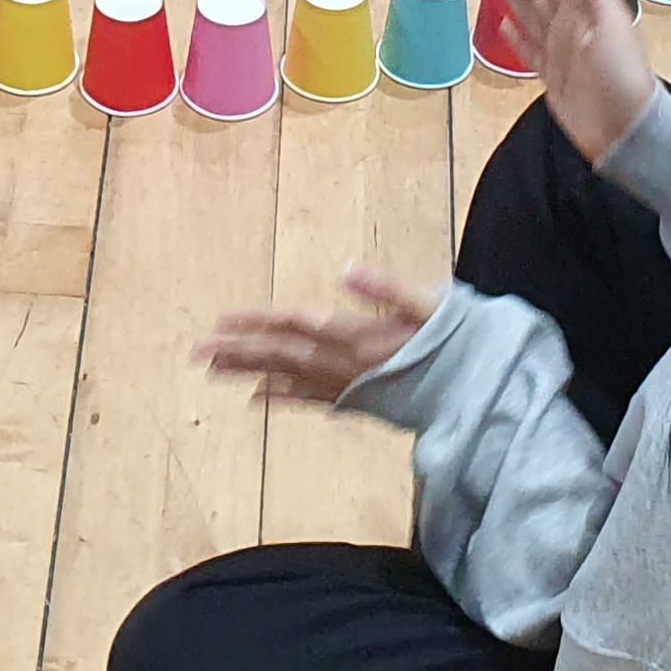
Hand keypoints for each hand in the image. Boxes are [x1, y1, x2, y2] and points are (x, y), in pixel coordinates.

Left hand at [199, 268, 439, 403]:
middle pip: (281, 356)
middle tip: (197, 353)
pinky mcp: (354, 400)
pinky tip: (255, 398)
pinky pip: (309, 400)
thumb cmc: (456, 341)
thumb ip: (388, 289)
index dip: (258, 323)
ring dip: (249, 373)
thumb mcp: (430, 305)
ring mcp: (347, 386)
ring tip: (213, 369)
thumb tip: (348, 269)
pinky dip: (280, 397)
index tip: (222, 321)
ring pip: (288, 379)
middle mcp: (345, 366)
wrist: (473, 393)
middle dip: (239, 353)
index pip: (296, 326)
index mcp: (358, 338)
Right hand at [489, 0, 657, 165]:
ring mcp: (560, 51)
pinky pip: (528, 50)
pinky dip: (515, 37)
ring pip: (529, 13)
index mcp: (586, 11)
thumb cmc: (624, 77)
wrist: (624, 127)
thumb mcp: (615, 23)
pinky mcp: (551, 76)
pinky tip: (504, 24)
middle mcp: (572, 27)